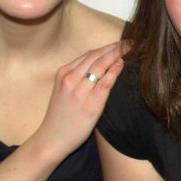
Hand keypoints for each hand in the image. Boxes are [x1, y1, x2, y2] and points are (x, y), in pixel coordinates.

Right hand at [34, 41, 127, 158]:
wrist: (51, 139)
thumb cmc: (60, 117)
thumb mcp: (64, 92)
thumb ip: (78, 79)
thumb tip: (99, 70)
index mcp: (63, 74)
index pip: (88, 55)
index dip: (105, 47)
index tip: (118, 43)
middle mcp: (70, 79)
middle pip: (95, 57)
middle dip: (113, 47)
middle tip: (128, 41)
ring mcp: (80, 90)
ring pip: (100, 66)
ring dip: (116, 54)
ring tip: (129, 48)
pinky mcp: (90, 103)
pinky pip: (104, 82)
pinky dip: (114, 71)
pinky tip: (122, 63)